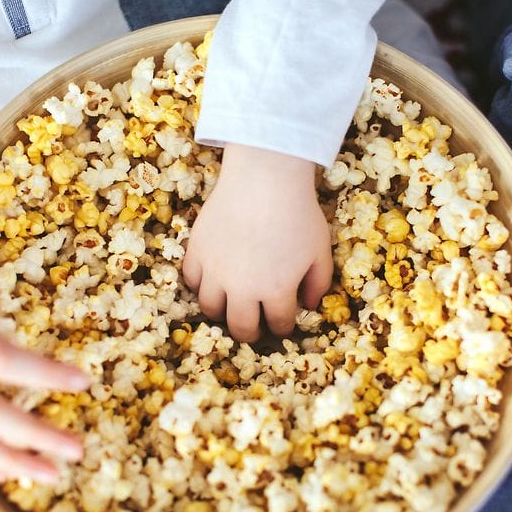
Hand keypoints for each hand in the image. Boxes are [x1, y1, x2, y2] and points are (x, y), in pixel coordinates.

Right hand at [182, 144, 332, 342]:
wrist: (264, 178)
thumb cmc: (299, 213)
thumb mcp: (320, 250)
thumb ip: (318, 283)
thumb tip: (308, 305)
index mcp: (277, 292)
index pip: (278, 324)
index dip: (282, 327)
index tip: (282, 323)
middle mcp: (243, 289)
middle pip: (240, 328)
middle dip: (249, 333)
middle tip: (253, 327)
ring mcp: (216, 272)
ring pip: (210, 309)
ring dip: (222, 311)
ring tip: (229, 303)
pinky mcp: (197, 252)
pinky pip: (191, 280)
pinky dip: (200, 284)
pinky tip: (212, 278)